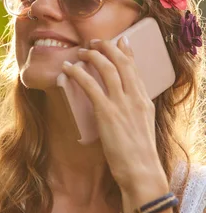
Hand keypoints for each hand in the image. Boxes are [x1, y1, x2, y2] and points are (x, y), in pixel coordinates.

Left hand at [62, 37, 164, 192]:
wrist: (141, 172)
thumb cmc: (139, 154)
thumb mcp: (143, 126)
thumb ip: (135, 109)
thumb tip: (126, 102)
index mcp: (144, 100)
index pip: (135, 67)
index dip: (126, 51)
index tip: (119, 39)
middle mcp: (135, 97)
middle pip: (122, 62)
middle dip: (107, 47)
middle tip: (94, 41)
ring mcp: (122, 104)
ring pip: (108, 69)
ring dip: (93, 56)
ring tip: (81, 52)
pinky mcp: (107, 113)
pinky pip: (91, 86)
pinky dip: (78, 74)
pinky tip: (68, 69)